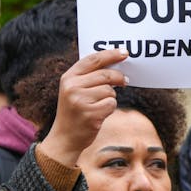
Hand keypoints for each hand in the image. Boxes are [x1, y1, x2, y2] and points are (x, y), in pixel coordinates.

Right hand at [40, 48, 128, 165]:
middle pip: (105, 75)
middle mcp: (72, 87)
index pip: (92, 60)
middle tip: (126, 80)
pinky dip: (110, 108)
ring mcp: (80, 101)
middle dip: (118, 77)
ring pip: (110, 90)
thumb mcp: (74, 90)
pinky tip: (99, 114)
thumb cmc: (74, 112)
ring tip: (99, 105)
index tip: (125, 53)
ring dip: (110, 97)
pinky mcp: (90, 114)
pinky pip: (111, 104)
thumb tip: (116, 65)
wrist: (64, 138)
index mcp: (68, 78)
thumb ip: (89, 77)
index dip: (110, 54)